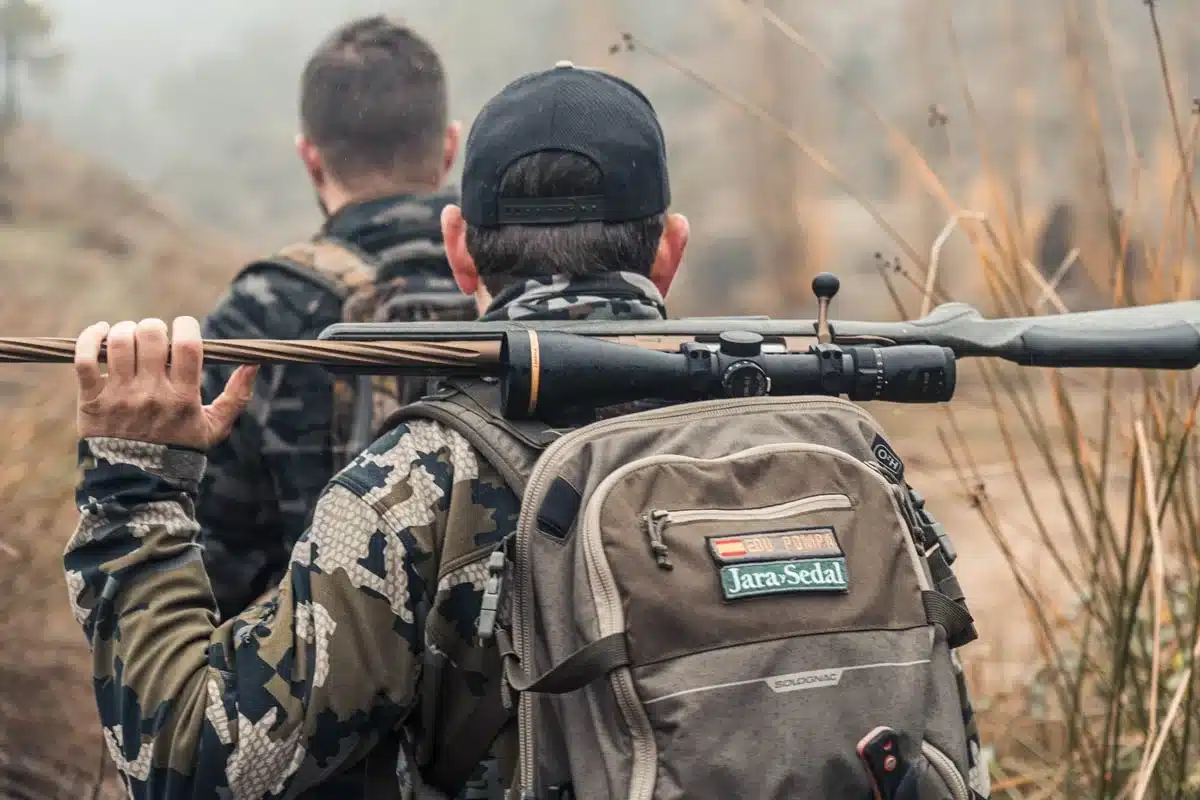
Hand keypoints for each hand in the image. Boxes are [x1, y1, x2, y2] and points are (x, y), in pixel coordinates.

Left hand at [74, 316, 258, 449]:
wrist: (139, 481)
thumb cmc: (181, 448)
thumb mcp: (215, 426)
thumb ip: (237, 396)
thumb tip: (253, 363)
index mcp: (183, 397)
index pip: (187, 345)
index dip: (186, 326)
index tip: (185, 326)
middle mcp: (151, 393)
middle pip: (150, 335)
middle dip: (154, 328)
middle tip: (155, 337)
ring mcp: (119, 395)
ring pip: (118, 341)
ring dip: (125, 330)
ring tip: (130, 337)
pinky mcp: (92, 399)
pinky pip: (84, 358)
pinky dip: (89, 338)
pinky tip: (100, 332)